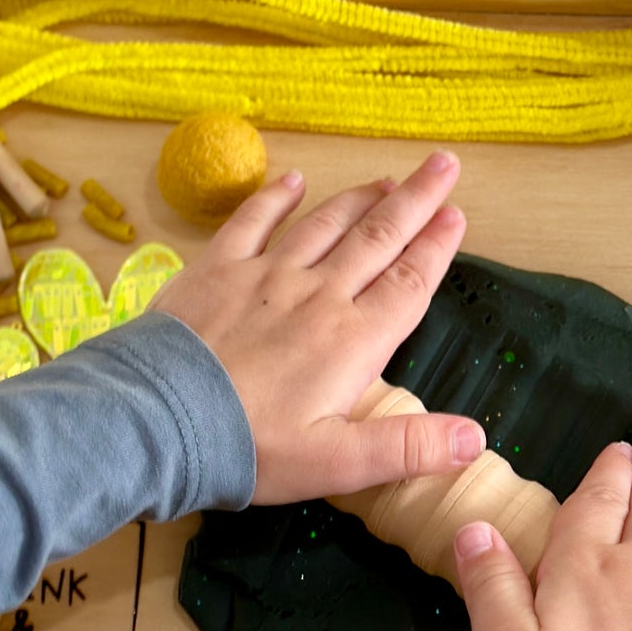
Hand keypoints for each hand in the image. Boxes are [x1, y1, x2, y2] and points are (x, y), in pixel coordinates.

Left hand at [152, 152, 485, 503]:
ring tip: (387, 178)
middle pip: (378, 238)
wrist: (156, 421)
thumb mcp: (337, 464)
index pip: (409, 282)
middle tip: (444, 166)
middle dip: (415, 201)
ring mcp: (266, 275)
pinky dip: (276, 197)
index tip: (458, 215)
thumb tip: (475, 438)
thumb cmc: (249, 449)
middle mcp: (318, 294)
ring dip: (360, 198)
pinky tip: (293, 180)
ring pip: (326, 224)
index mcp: (353, 340)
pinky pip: (253, 221)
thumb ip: (408, 446)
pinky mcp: (218, 269)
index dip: (438, 247)